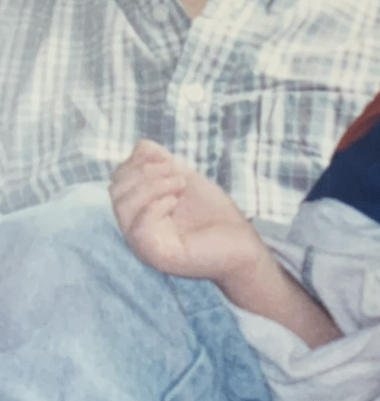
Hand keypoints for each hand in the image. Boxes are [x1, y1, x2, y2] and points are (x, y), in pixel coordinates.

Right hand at [110, 140, 266, 288]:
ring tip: (180, 184)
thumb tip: (140, 145)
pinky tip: (175, 201)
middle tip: (178, 174)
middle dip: (145, 172)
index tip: (169, 160)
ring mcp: (143, 243)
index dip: (138, 162)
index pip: (118, 180)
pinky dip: (155, 205)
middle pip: (116, 191)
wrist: (241, 243)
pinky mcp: (157, 255)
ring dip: (152, 185)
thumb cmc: (214, 214)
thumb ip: (162, 163)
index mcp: (140, 210)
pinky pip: (139, 227)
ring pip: (123, 207)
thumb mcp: (186, 180)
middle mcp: (136, 228)